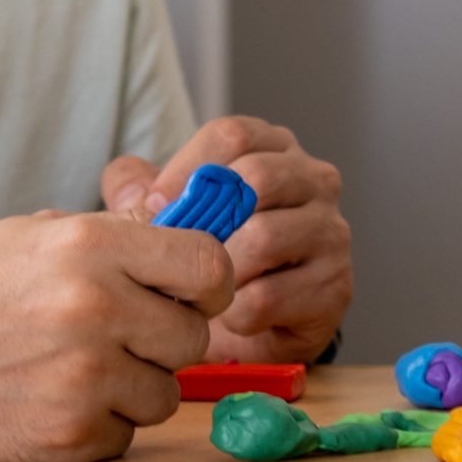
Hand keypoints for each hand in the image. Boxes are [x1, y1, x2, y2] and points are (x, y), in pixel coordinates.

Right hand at [0, 210, 233, 461]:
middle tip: (120, 335)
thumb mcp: (36, 234)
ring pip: (166, 393)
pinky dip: (100, 424)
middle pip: (193, 336)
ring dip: (134, 386)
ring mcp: (83, 378)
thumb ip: (115, 235)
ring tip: (76, 368)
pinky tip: (52, 400)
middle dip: (164, 338)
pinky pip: (126, 434)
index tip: (192, 292)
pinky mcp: (69, 437)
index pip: (209, 265)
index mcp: (91, 246)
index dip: (209, 283)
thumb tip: (190, 228)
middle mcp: (95, 308)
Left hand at [101, 116, 350, 364]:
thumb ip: (139, 189)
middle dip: (205, 220)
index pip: (234, 134)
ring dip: (218, 272)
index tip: (155, 204)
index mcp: (275, 149)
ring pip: (264, 238)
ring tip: (201, 291)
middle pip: (258, 177)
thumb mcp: (172, 216)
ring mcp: (331, 232)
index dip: (187, 167)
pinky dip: (236, 313)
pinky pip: (270, 297)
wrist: (253, 327)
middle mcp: (314, 180)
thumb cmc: (214, 255)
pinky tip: (230, 318)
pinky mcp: (335, 286)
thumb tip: (126, 180)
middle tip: (175, 252)